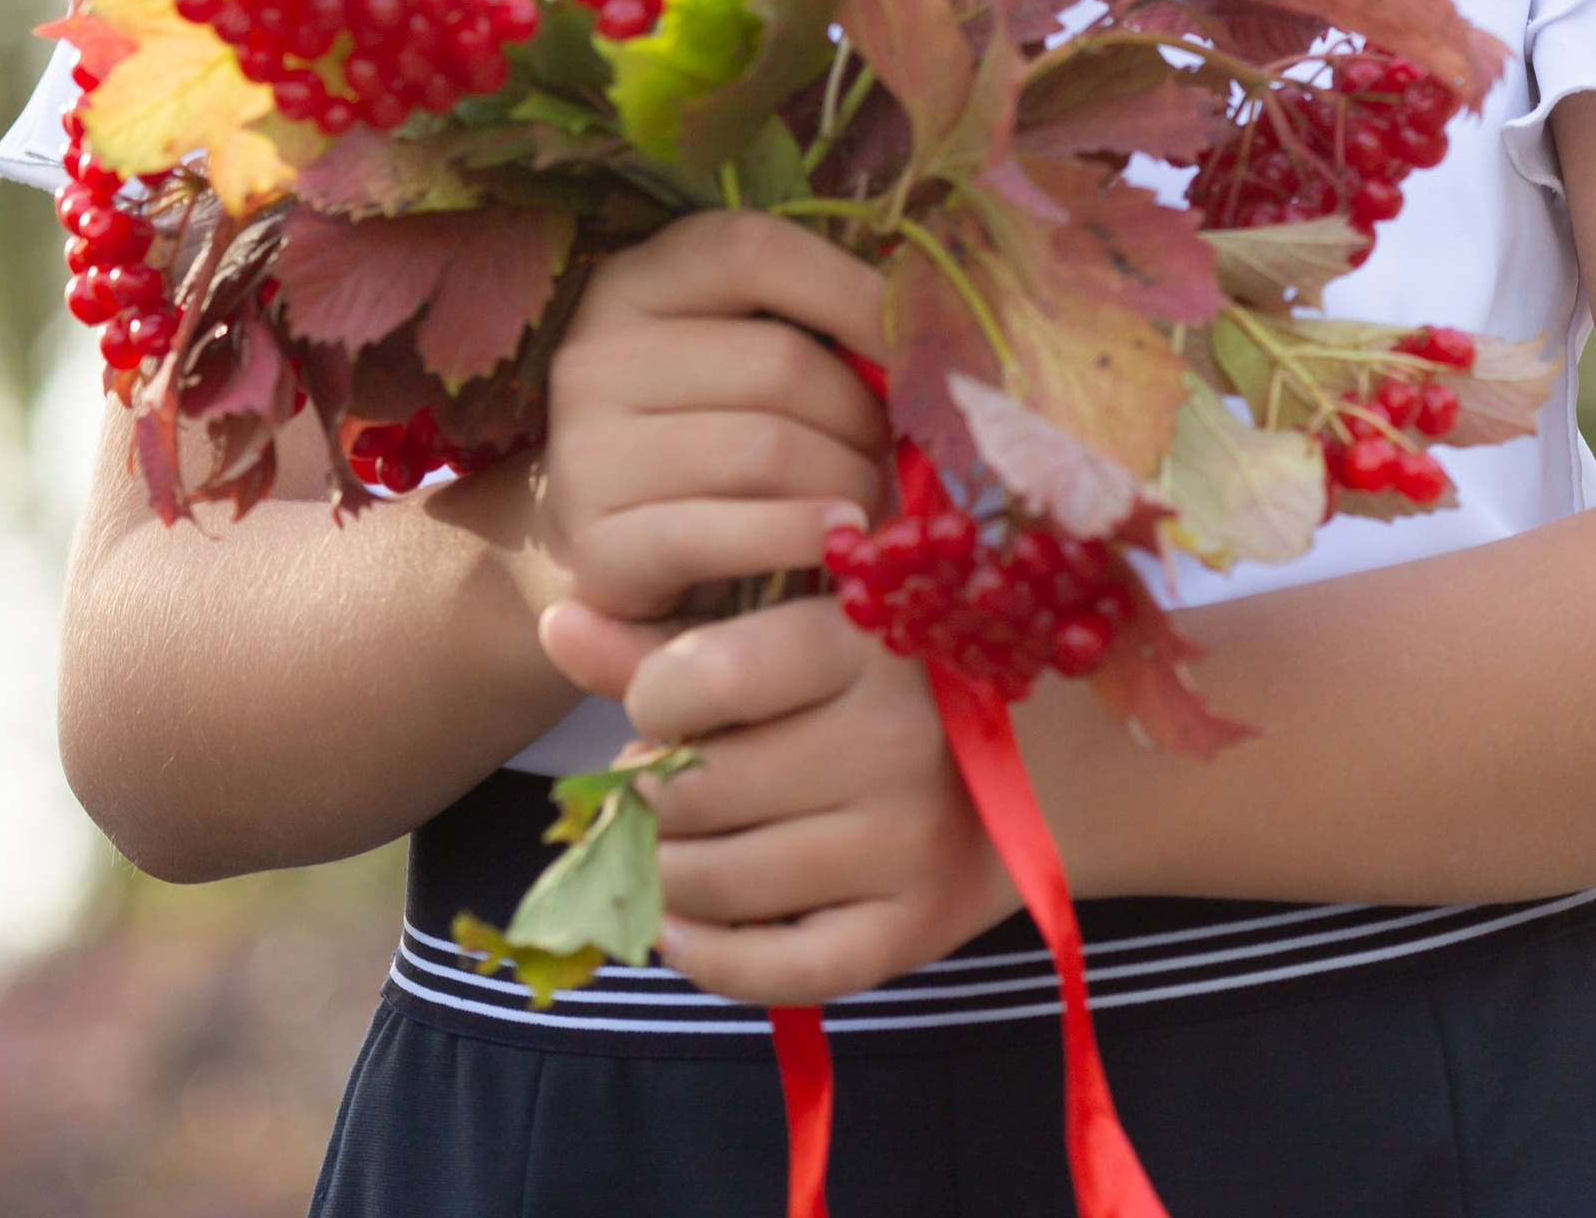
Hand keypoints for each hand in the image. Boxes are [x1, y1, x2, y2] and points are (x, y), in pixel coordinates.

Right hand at [530, 210, 889, 621]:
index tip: (916, 346)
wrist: (596, 548)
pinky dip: (796, 536)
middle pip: (778, 362)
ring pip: (764, 450)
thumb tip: (929, 331)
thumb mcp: (730, 352)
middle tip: (892, 452)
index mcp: (633, 281)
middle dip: (863, 414)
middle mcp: (596, 355)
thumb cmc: (698, 431)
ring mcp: (587, 452)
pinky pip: (720, 534)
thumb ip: (806, 324)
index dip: (852, 291)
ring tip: (870, 501)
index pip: (753, 250)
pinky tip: (836, 538)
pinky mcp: (598, 546)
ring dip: (846, 482)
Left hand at [541, 592, 1013, 1004]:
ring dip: (662, 878)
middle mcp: (894, 738)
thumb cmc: (880, 678)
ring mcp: (908, 841)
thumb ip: (667, 637)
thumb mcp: (791, 630)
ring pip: (722, 884)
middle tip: (658, 790)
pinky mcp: (914, 929)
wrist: (1040, 763)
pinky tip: (684, 928)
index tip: (664, 708)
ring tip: (664, 851)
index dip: (652, 701)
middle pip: (697, 793)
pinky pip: (779, 969)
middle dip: (649, 799)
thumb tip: (556, 626)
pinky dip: (708, 958)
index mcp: (862, 639)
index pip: (700, 679)